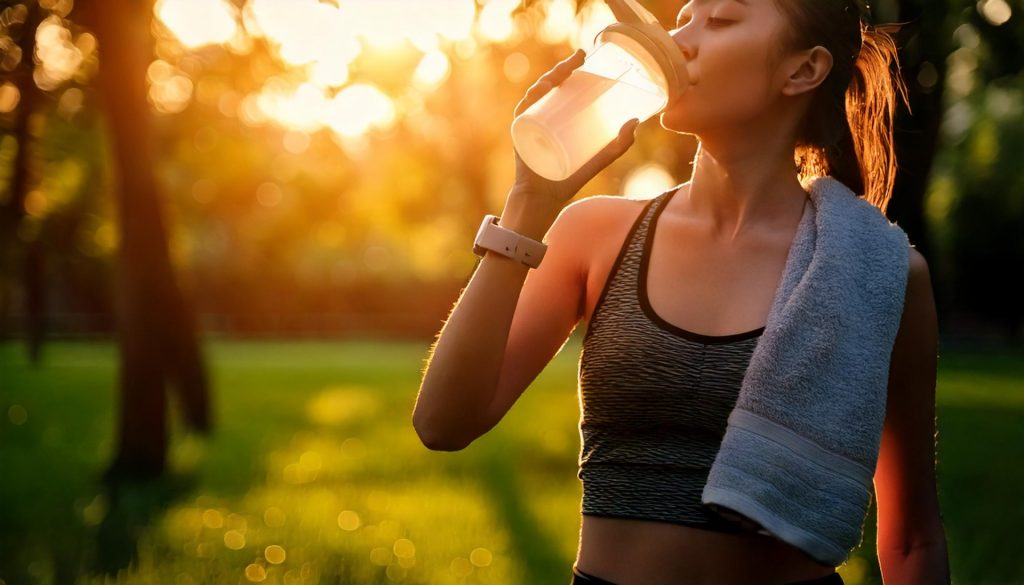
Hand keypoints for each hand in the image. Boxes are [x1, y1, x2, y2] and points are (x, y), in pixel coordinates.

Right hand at [510, 48, 640, 208]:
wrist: (547, 197)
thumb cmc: (570, 178)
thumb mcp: (600, 158)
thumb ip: (619, 144)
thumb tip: (636, 121)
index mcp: (557, 116)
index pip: (563, 86)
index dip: (572, 68)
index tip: (585, 56)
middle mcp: (541, 115)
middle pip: (551, 85)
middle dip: (564, 67)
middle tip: (581, 58)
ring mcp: (530, 122)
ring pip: (538, 93)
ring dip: (550, 77)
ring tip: (566, 71)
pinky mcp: (521, 133)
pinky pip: (524, 110)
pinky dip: (532, 97)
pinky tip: (543, 89)